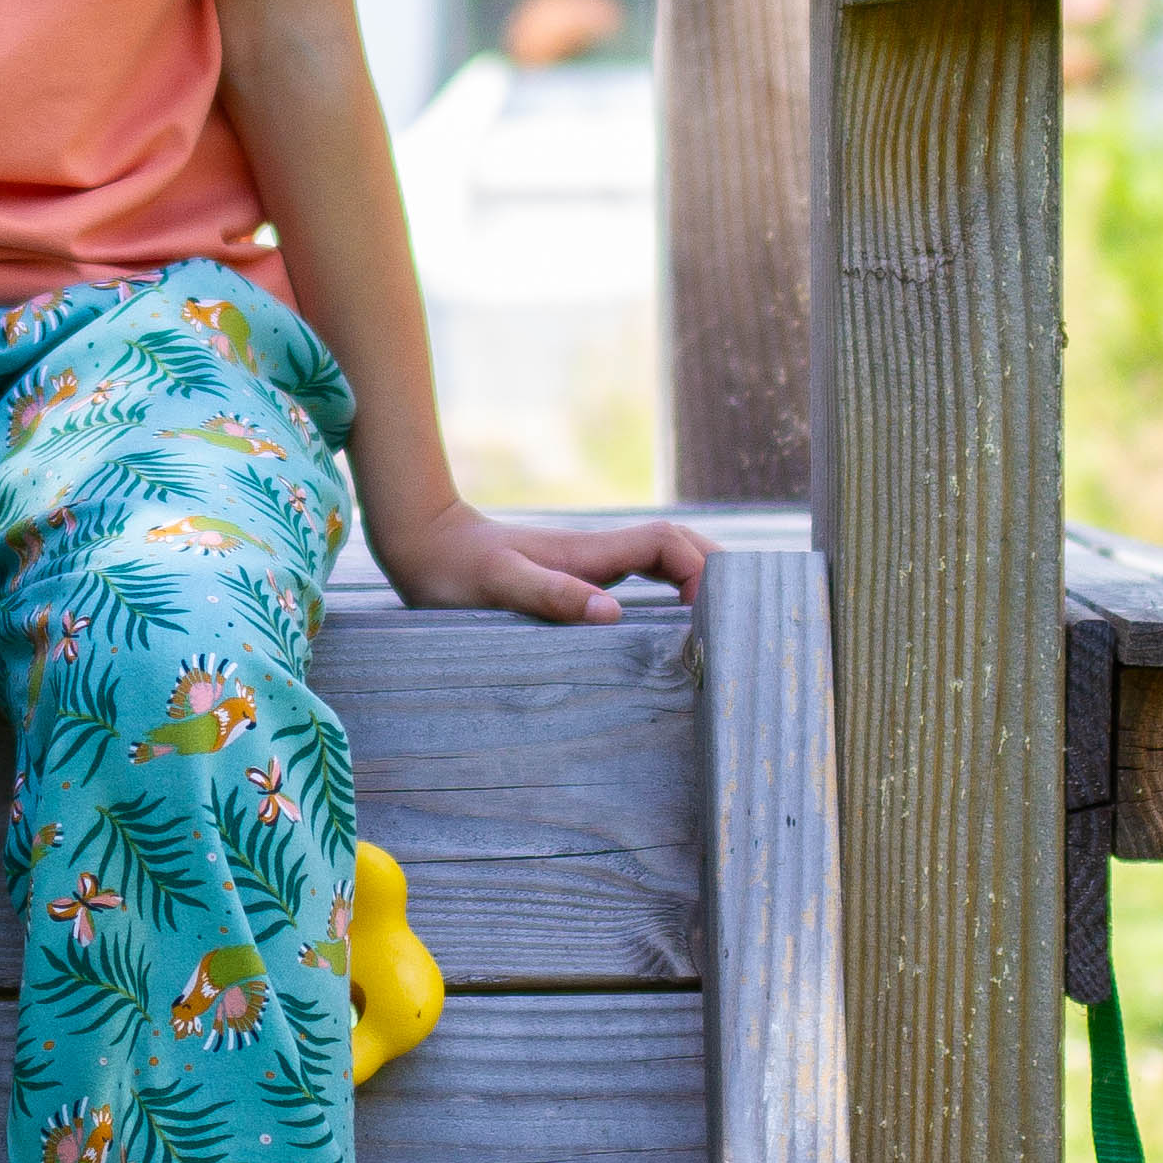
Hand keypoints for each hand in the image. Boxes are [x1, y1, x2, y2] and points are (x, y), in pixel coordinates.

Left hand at [370, 499, 713, 625]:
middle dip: (717, 569)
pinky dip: (668, 587)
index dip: (703, 568)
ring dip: (697, 576)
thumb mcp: (498, 587)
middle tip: (743, 613)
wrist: (419, 542)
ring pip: (661, 558)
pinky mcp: (573, 575)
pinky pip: (637, 575)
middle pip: (677, 545)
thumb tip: (612, 614)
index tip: (716, 611)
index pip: (670, 544)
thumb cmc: (452, 570)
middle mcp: (596, 554)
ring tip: (724, 620)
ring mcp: (587, 563)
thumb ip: (550, 596)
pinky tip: (672, 619)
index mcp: (589, 553)